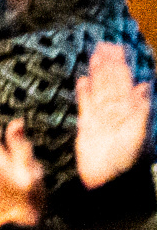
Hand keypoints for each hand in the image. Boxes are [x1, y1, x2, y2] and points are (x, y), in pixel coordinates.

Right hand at [75, 42, 152, 189]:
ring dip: (96, 73)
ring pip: (99, 90)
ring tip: (94, 55)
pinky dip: (84, 93)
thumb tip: (146, 84)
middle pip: (112, 82)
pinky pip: (86, 106)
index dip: (122, 65)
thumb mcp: (141, 135)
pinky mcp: (87, 128)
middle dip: (109, 64)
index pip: (125, 81)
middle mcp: (117, 112)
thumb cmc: (130, 163)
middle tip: (104, 45)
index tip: (117, 47)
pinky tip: (82, 81)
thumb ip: (142, 110)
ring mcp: (102, 119)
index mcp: (131, 111)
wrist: (111, 185)